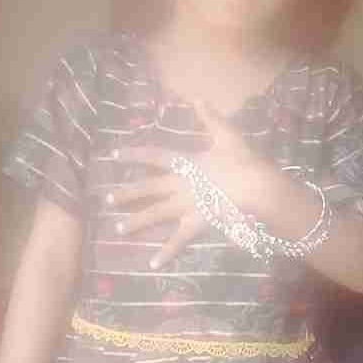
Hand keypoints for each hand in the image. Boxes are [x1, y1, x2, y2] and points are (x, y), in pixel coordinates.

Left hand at [107, 101, 269, 267]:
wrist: (256, 188)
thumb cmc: (244, 160)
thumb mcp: (228, 135)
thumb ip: (210, 118)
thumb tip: (198, 97)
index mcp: (185, 162)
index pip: (153, 156)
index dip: (133, 155)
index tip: (114, 156)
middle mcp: (179, 185)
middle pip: (147, 188)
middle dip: (127, 193)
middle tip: (106, 199)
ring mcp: (186, 206)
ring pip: (155, 214)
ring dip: (136, 221)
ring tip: (118, 229)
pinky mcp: (196, 224)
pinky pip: (178, 241)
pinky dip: (166, 253)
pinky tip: (152, 264)